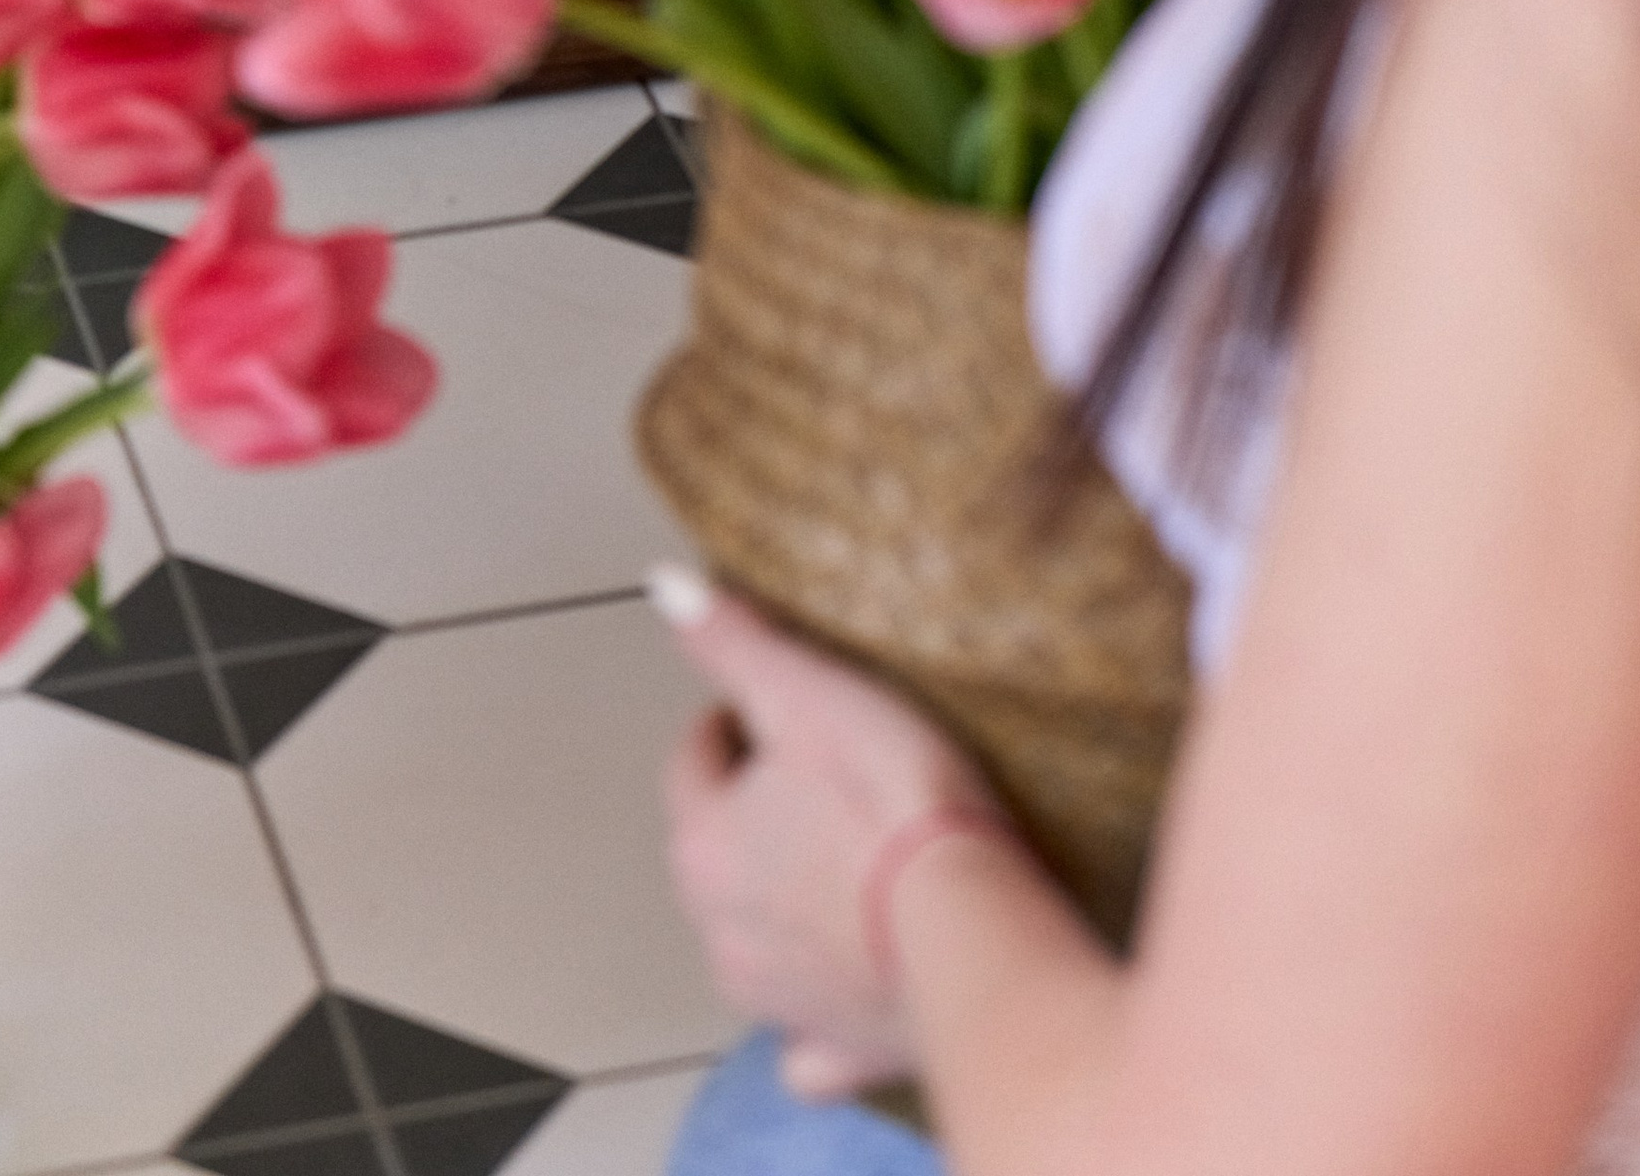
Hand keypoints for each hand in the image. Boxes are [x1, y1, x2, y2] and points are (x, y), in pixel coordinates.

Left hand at [655, 569, 1020, 1100]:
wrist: (972, 940)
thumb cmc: (893, 804)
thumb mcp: (808, 693)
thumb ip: (733, 642)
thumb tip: (667, 587)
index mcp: (706, 845)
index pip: (695, 761)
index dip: (732, 723)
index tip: (773, 704)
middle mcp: (722, 934)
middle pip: (719, 852)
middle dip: (754, 814)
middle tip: (819, 775)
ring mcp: (778, 1003)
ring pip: (756, 944)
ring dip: (783, 908)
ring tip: (847, 866)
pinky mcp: (838, 1052)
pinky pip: (810, 1038)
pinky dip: (820, 1012)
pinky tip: (854, 984)